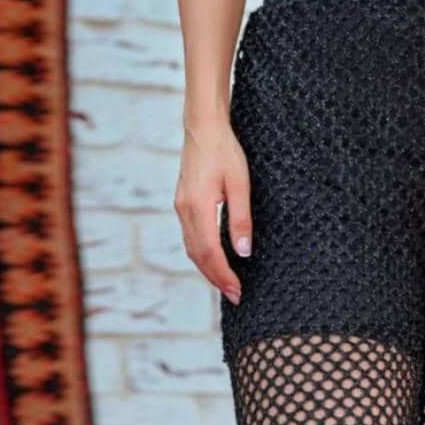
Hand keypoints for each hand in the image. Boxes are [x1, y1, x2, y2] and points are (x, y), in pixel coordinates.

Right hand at [174, 117, 251, 304]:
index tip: (237, 291)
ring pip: (192, 249)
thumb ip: (241, 219)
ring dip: (208, 270)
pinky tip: (215, 262)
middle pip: (198, 256)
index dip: (223, 275)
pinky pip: (191, 239)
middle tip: (235, 296)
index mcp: (198, 206)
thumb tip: (243, 252)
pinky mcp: (183, 205)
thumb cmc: (224, 151)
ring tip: (226, 285)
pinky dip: (203, 256)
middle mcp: (184, 210)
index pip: (210, 252)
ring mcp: (181, 208)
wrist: (203, 128)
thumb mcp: (240, 184)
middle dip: (216, 279)